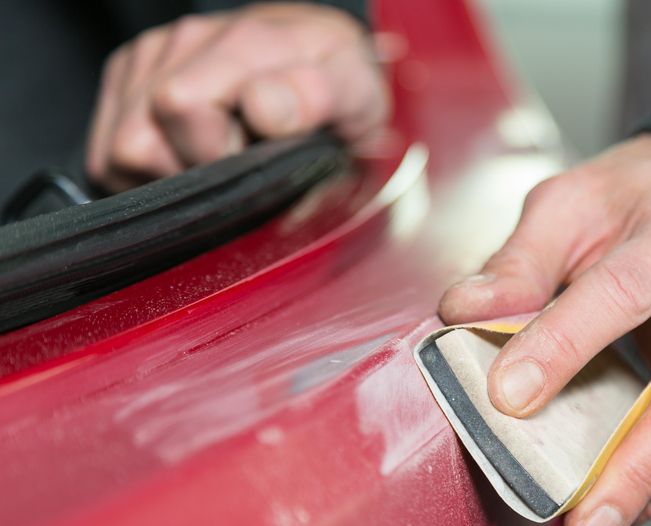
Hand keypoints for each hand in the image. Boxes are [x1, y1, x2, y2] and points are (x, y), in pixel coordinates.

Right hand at [87, 3, 388, 191]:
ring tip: (222, 163)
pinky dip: (147, 174)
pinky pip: (106, 154)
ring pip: (120, 151)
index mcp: (246, 40)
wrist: (327, 76)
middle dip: (193, 173)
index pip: (180, 106)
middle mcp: (189, 39)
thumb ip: (320, 98)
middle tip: (244, 167)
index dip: (215, 160)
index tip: (258, 166)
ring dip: (170, 174)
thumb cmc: (342, 96)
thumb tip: (261, 104)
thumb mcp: (358, 100)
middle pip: (140, 140)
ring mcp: (152, 56)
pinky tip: (193, 162)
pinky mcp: (127, 80)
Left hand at [439, 135, 650, 525]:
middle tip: (583, 525)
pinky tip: (633, 500)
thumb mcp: (568, 203)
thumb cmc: (629, 201)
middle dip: (639, 467)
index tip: (506, 398)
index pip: (621, 295)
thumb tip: (462, 314)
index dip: (562, 348)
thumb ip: (519, 260)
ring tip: (600, 525)